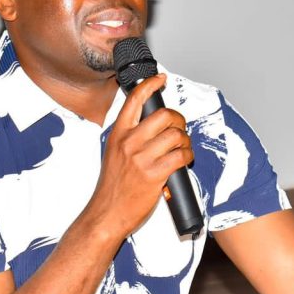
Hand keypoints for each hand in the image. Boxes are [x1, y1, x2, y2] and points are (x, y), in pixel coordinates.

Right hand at [83, 74, 193, 237]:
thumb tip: (151, 124)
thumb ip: (129, 137)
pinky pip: (181, 156)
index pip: (135, 100)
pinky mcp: (155, 174)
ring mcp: (142, 158)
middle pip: (165, 115)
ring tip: (181, 148)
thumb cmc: (112, 187)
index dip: (150, 84)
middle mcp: (129, 142)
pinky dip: (188, 156)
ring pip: (177, 135)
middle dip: (179, 120)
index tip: (160, 79)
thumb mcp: (113, 153)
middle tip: (179, 129)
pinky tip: (183, 161)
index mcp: (118, 134)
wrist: (106, 214)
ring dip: (185, 140)